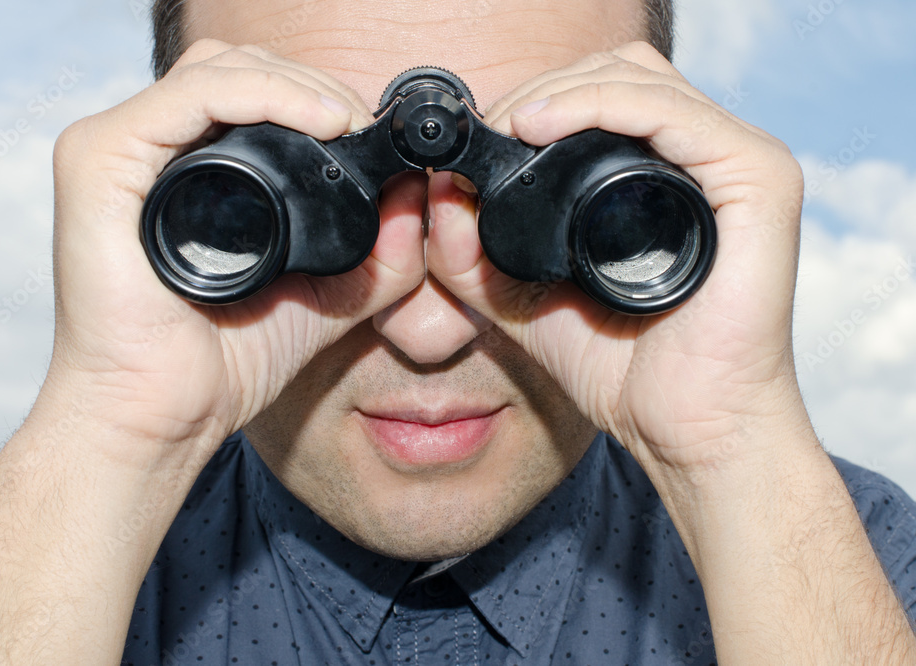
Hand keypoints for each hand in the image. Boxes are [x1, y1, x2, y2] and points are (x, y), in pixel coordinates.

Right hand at [47, 40, 424, 461]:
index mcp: (184, 170)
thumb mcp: (323, 297)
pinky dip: (262, 95)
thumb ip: (378, 253)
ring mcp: (115, 149)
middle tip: (362, 126)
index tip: (370, 132)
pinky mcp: (98, 161)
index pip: (251, 91)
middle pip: (237, 67)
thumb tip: (417, 191)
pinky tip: (319, 123)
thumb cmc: (223, 363)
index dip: (316, 96)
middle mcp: (146, 149)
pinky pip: (191, 96)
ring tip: (347, 125)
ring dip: (297, 84)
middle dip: (313, 85)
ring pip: (218, 67)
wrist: (164, 417)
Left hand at [426, 41, 809, 482]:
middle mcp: (710, 158)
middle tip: (495, 130)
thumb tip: (439, 189)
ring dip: (562, 91)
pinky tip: (541, 127)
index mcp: (669, 176)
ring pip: (640, 78)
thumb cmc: (624, 370)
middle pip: (621, 73)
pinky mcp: (759, 180)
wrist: (684, 428)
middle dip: (545, 90)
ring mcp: (741, 163)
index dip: (540, 100)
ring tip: (512, 128)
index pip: (605, 94)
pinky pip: (671, 113)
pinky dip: (598, 106)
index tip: (484, 135)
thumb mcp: (527, 302)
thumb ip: (476, 254)